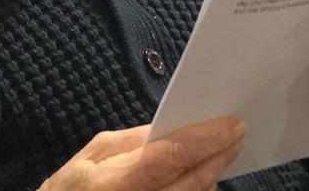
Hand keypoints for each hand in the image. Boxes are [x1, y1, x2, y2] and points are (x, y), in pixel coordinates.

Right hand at [39, 116, 244, 190]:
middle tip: (237, 133)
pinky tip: (204, 179)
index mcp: (115, 182)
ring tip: (224, 151)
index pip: (173, 157)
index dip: (207, 140)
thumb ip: (134, 142)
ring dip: (213, 175)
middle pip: (192, 181)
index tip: (233, 123)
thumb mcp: (93, 155)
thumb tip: (172, 129)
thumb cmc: (70, 188)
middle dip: (218, 155)